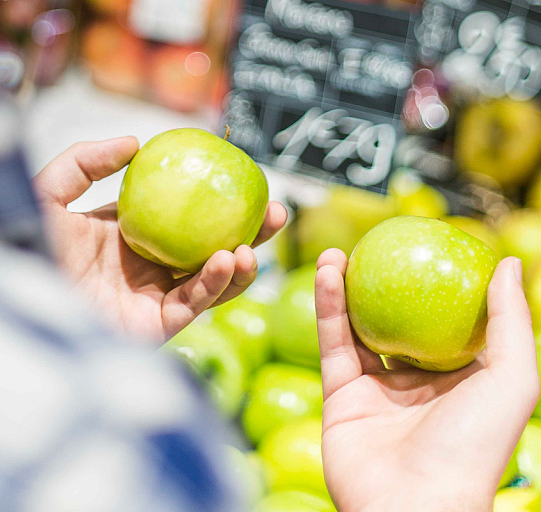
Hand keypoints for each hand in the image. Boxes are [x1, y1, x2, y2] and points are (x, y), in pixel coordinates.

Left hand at [32, 136, 286, 341]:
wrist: (11, 297)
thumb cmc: (21, 245)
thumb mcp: (49, 191)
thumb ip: (86, 161)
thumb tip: (135, 142)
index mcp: (127, 235)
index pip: (183, 216)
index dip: (216, 201)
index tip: (244, 179)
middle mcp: (145, 267)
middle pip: (208, 248)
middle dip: (247, 233)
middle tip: (275, 212)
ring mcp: (151, 298)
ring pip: (211, 281)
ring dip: (240, 263)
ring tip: (254, 243)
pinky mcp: (153, 327)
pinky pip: (193, 304)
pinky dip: (214, 283)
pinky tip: (227, 260)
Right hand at [315, 249, 538, 511]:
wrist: (413, 504)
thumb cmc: (473, 447)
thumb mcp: (513, 379)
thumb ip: (511, 321)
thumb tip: (510, 263)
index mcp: (460, 380)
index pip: (446, 322)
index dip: (435, 285)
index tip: (425, 247)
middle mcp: (416, 383)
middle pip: (396, 321)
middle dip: (382, 284)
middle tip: (374, 248)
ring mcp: (376, 390)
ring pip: (357, 328)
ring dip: (345, 288)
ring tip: (336, 252)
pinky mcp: (340, 396)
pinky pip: (333, 343)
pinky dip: (327, 307)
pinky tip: (327, 273)